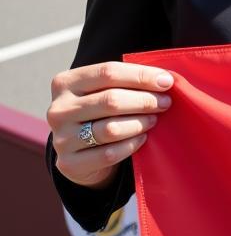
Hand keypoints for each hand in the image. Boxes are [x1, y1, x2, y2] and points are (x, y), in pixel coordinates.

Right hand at [47, 62, 173, 188]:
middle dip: (145, 100)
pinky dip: (131, 144)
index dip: (141, 76)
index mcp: (65, 83)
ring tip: (153, 119)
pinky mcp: (69, 163)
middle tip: (165, 103)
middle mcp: (58, 110)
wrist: (81, 150)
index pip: (108, 72)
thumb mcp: (105, 90)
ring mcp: (61, 138)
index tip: (167, 81)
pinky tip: (142, 137)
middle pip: (110, 100)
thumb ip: (127, 80)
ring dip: (140, 123)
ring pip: (111, 129)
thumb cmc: (101, 111)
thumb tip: (165, 78)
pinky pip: (109, 153)